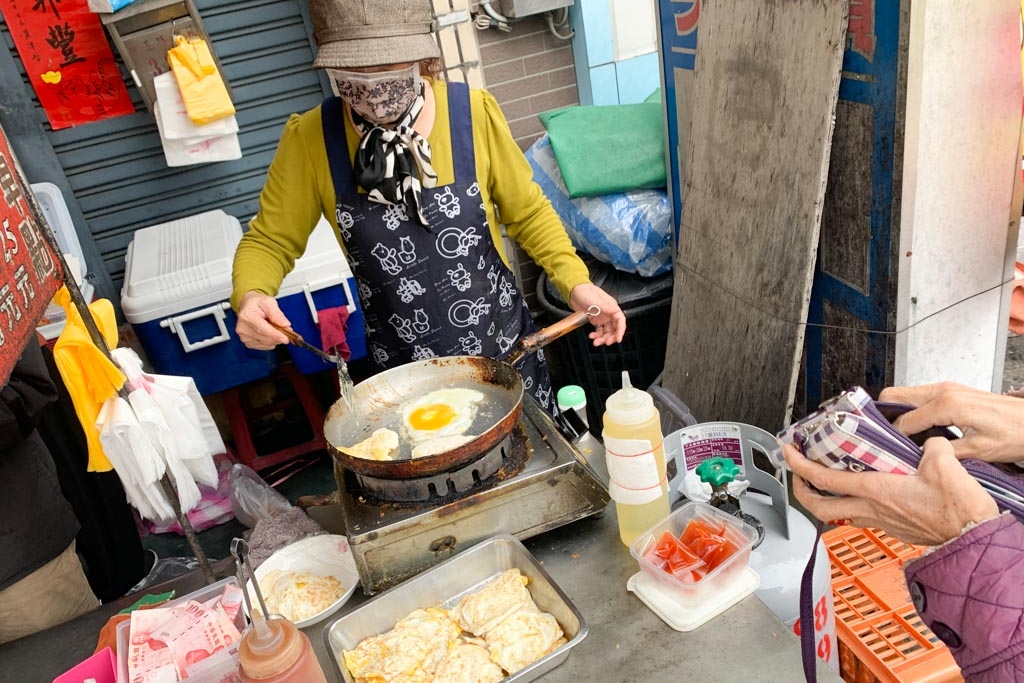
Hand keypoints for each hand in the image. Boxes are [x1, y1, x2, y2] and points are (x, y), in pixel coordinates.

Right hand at [236, 291, 291, 349]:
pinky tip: (270, 333)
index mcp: (247, 316)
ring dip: (275, 339)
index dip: (275, 335)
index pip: (262, 329)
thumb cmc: (257, 303)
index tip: (286, 339)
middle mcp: (243, 328)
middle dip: (278, 336)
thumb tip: (285, 324)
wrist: (248, 306)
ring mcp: (244, 336)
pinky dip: (271, 342)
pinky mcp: (247, 343)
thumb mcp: (269, 302)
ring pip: (266, 344)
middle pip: (265, 338)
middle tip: (287, 330)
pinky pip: (264, 346)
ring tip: (275, 328)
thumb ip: (276, 314)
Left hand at [569, 283, 625, 345]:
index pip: (620, 321)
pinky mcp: (595, 319)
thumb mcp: (595, 300)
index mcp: (611, 307)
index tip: (618, 339)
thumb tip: (616, 311)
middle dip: (611, 337)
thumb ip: (605, 307)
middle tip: (605, 342)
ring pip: (606, 331)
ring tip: (596, 342)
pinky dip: (596, 335)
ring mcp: (602, 316)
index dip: (620, 331)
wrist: (574, 291)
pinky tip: (592, 336)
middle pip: (614, 328)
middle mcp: (608, 312)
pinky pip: (599, 330)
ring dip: (602, 338)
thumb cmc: (585, 292)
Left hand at [784, 440, 998, 545]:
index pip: (824, 479)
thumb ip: (930, 446)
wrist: (973, 538)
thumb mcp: (943, 464)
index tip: (788, 451)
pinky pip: (862, 517)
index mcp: (875, 491)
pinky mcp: (895, 528)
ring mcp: (882, 522)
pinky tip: (862, 493)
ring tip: (824, 482)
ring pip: (840, 514)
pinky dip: (853, 505)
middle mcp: (872, 509)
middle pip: (820, 507)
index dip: (800, 465)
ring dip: (826, 500)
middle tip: (797, 474)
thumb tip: (928, 442)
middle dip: (801, 490)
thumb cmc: (959, 511)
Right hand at [880, 382, 1023, 463]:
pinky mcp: (951, 391)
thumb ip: (944, 451)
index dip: (893, 438)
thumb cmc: (1016, 434)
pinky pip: (919, 398)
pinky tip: (920, 432)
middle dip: (885, 418)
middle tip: (887, 441)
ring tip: (902, 440)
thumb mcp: (979, 451)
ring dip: (898, 415)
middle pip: (893, 396)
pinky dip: (911, 412)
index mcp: (947, 404)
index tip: (889, 452)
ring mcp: (946, 388)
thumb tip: (919, 455)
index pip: (903, 420)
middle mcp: (943, 391)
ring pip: (904, 395)